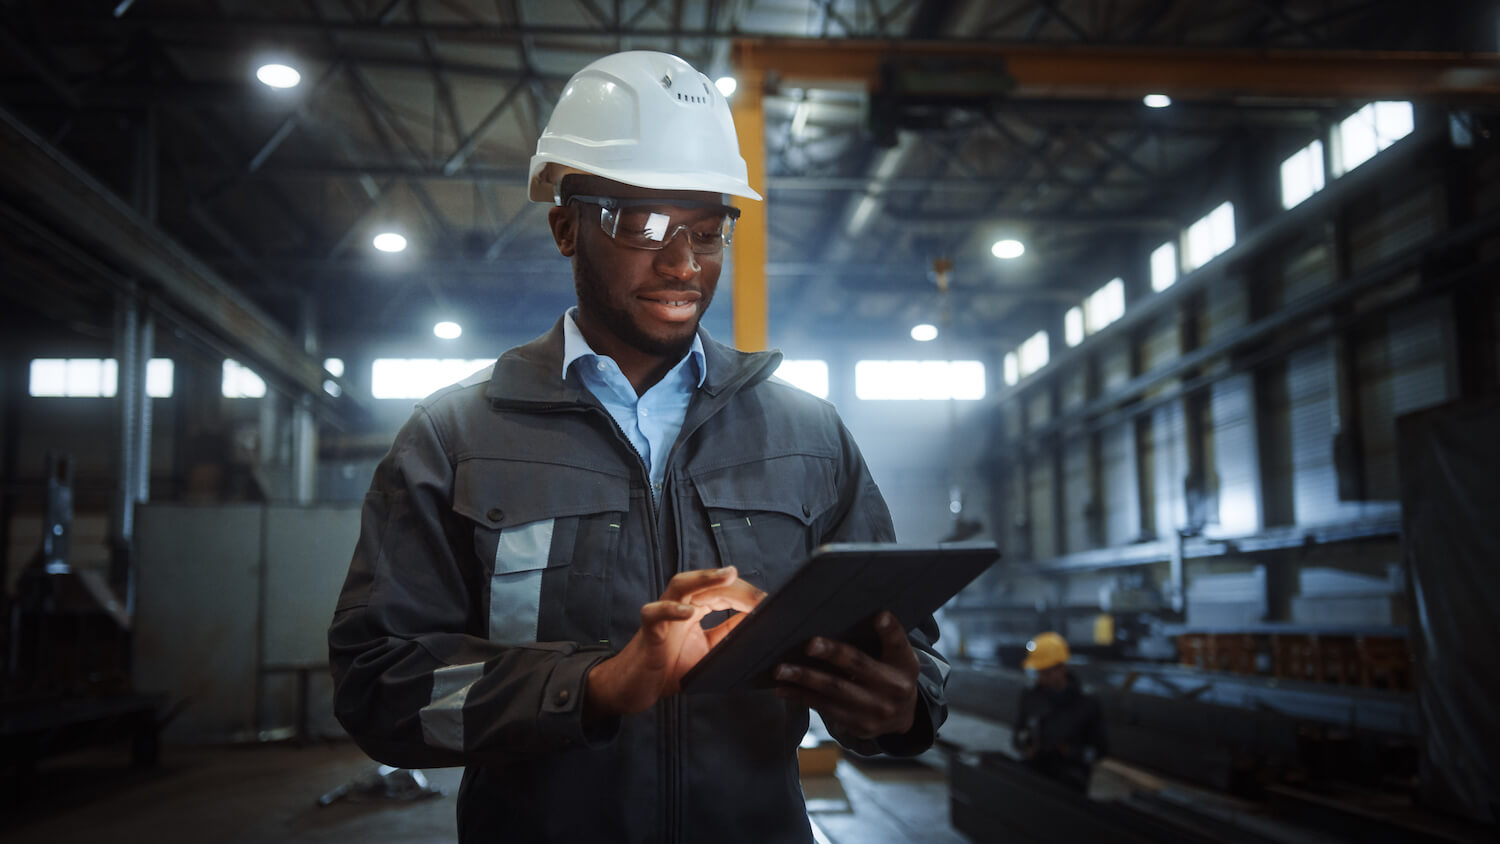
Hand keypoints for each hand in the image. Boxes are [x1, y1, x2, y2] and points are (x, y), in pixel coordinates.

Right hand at [585, 566, 763, 719]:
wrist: (634, 688)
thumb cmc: (669, 667)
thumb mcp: (708, 651)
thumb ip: (728, 634)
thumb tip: (758, 622)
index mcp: (694, 609)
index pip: (722, 592)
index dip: (746, 594)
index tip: (769, 603)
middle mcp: (679, 606)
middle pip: (706, 583)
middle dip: (734, 585)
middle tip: (760, 595)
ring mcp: (662, 615)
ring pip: (680, 585)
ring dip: (704, 578)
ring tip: (728, 575)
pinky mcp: (648, 631)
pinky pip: (655, 613)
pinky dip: (671, 609)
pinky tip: (688, 612)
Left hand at [772, 611, 918, 740]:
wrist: (905, 716)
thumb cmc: (894, 673)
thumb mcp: (899, 654)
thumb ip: (888, 636)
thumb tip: (870, 614)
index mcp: (904, 665)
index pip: (898, 644)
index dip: (890, 631)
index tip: (879, 616)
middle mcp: (893, 689)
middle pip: (858, 666)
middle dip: (831, 654)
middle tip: (808, 644)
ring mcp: (875, 710)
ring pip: (835, 691)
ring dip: (805, 680)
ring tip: (781, 670)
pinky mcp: (859, 726)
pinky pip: (826, 708)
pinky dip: (803, 697)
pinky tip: (784, 688)